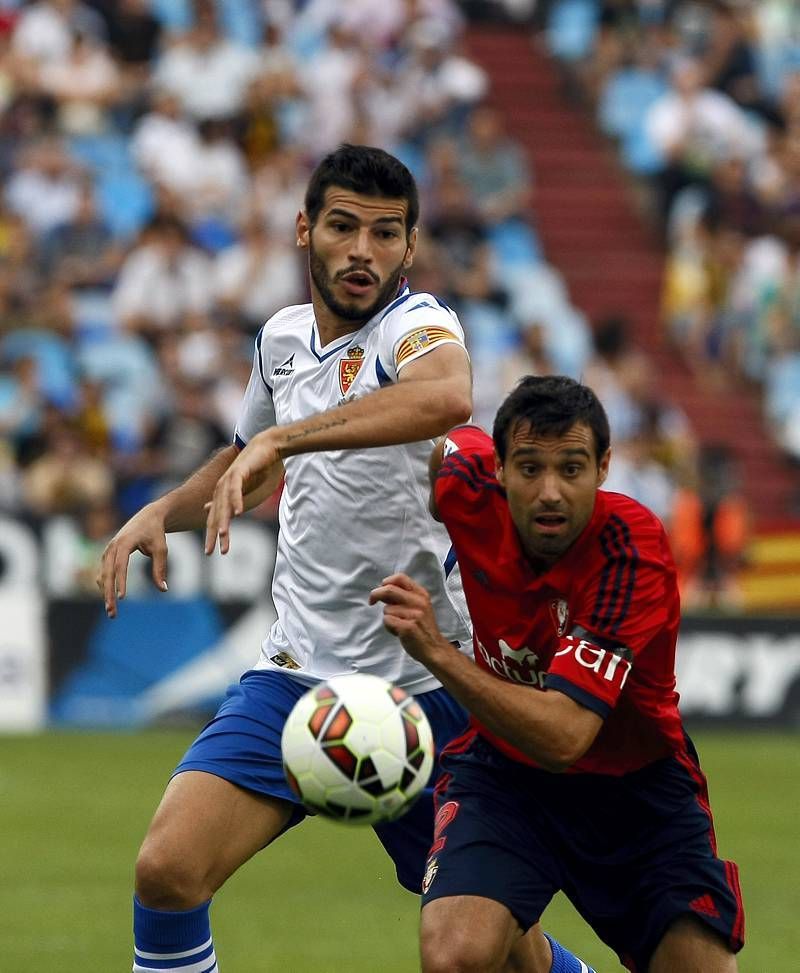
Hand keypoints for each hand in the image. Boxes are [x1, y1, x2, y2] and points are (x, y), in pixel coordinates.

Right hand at [97, 503, 167, 617]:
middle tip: (112, 612)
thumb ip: (160, 569)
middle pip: (108, 573)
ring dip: (105, 593)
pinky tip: (109, 600)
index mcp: (125, 542)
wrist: (148, 517)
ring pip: (103, 575)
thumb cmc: (156, 533)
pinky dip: (105, 587)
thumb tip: (163, 589)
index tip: (122, 598)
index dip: (121, 581)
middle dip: (108, 594)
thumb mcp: (161, 549)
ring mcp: (107, 551)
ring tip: (112, 612)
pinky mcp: (107, 555)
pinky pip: (104, 573)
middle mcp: (112, 546)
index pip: (120, 565)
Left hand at [205, 430, 281, 554]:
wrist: (266, 446)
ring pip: (224, 505)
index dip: (211, 536)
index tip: (210, 553)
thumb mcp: (246, 488)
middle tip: (211, 552)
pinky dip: (236, 501)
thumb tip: (224, 511)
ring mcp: (229, 480)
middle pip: (216, 515)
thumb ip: (235, 501)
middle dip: (213, 534)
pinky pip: (236, 490)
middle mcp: (221, 488)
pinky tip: (238, 514)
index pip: (215, 519)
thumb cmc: (258, 468)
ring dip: (223, 520)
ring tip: (223, 536)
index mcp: (222, 494)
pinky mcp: (239, 472)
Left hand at [368, 573, 449, 664]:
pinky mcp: (408, 627)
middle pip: (389, 590)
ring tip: (399, 625)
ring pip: (387, 609)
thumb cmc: (422, 627)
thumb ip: (404, 596)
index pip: (400, 578)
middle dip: (375, 594)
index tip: (380, 588)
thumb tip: (382, 589)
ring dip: (388, 617)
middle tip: (372, 601)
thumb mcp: (419, 606)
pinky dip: (388, 627)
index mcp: (421, 594)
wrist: (434, 648)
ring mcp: (414, 615)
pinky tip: (398, 632)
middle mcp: (419, 602)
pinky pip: (387, 621)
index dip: (386, 582)